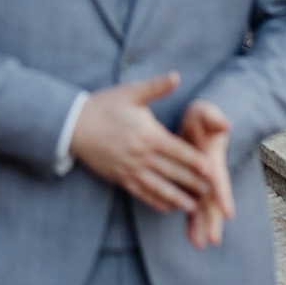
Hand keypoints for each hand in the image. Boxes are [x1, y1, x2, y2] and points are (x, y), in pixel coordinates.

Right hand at [69, 73, 217, 215]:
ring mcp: (130, 169)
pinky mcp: (121, 178)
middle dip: (193, 183)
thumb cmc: (104, 106)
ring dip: (177, 198)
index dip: (196, 162)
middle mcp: (141, 155)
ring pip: (159, 188)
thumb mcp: (131, 93)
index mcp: (148, 134)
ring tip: (193, 207)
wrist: (74, 125)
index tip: (211, 170)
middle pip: (173, 172)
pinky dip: (157, 202)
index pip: (178, 151)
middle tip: (210, 192)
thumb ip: (156, 87)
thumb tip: (176, 76)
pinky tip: (169, 208)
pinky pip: (142, 194)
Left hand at [179, 101, 234, 248]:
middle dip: (213, 220)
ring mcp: (202, 182)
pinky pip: (193, 206)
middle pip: (213, 202)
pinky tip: (192, 239)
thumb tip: (225, 123)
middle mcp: (210, 176)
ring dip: (202, 226)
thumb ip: (214, 118)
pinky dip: (193, 222)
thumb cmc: (204, 117)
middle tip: (213, 240)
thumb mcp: (207, 112)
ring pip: (204, 209)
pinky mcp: (192, 185)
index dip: (223, 196)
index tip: (228, 212)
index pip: (219, 181)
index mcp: (213, 161)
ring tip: (199, 245)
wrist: (199, 121)